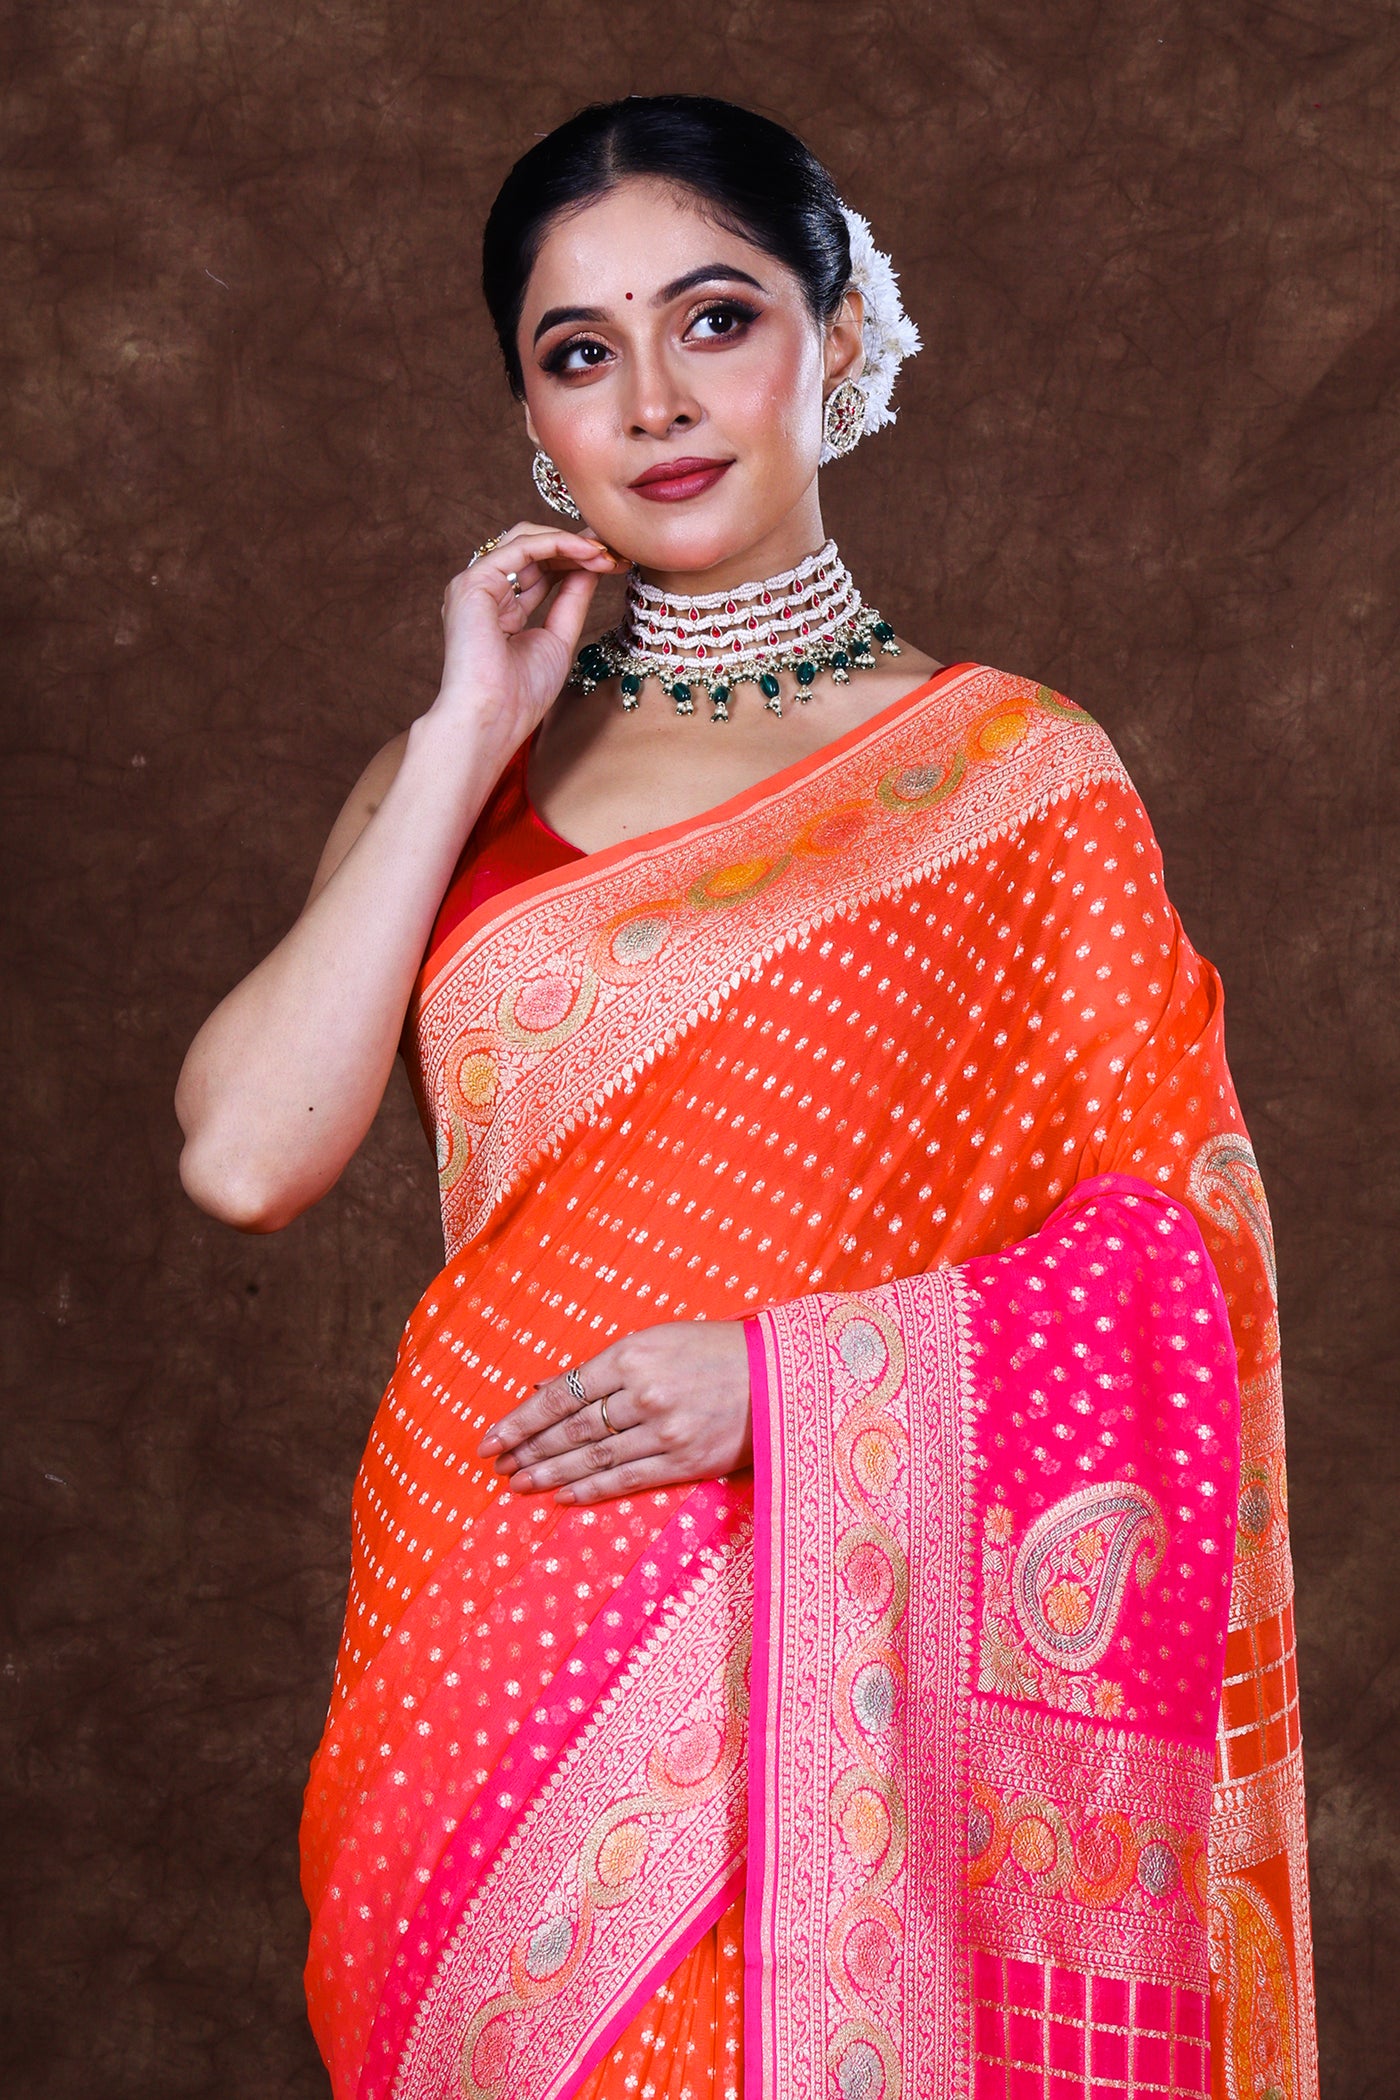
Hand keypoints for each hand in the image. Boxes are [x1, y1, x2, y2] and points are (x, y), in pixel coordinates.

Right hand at [430, 523, 626, 750]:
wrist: (493, 719)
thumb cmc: (520, 696)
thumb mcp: (559, 639)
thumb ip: (572, 599)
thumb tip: (592, 566)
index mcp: (502, 609)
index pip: (542, 571)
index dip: (578, 562)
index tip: (616, 562)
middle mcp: (486, 592)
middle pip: (535, 551)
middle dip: (578, 547)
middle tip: (615, 550)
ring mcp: (476, 585)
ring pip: (527, 541)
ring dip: (571, 542)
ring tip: (605, 553)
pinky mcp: (473, 582)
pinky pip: (520, 547)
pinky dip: (556, 543)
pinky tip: (586, 551)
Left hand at [479, 1321, 751, 1504]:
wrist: (777, 1375)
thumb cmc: (710, 1352)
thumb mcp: (653, 1342)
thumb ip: (599, 1369)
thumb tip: (543, 1388)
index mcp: (632, 1355)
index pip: (560, 1394)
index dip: (520, 1420)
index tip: (490, 1438)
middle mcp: (643, 1394)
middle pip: (570, 1430)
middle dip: (528, 1449)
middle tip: (497, 1465)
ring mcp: (664, 1431)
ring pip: (592, 1458)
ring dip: (549, 1474)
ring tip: (519, 1484)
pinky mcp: (684, 1462)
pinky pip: (625, 1480)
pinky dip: (589, 1490)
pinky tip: (562, 1496)